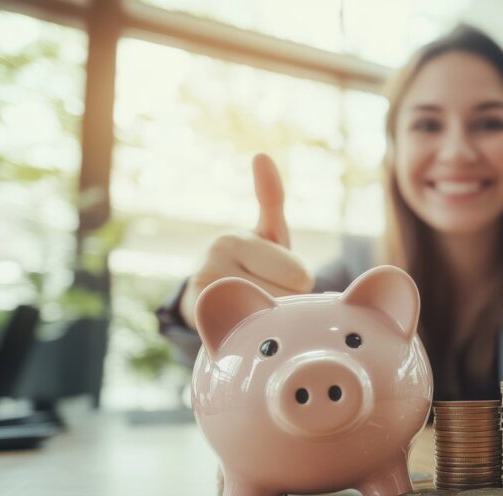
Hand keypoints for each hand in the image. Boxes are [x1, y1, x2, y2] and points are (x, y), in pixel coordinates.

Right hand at [178, 154, 313, 328]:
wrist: (207, 301)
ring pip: (274, 317)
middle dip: (286, 299)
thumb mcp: (266, 234)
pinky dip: (256, 334)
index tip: (275, 277)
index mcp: (234, 239)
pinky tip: (244, 327)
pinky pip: (252, 334)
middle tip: (263, 292)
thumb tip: (261, 155)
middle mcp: (213, 264)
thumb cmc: (250, 263)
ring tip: (252, 307)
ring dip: (273, 318)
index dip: (297, 282)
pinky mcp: (203, 323)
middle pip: (287, 297)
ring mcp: (205, 294)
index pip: (299, 276)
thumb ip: (271, 199)